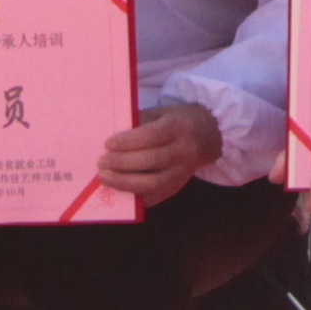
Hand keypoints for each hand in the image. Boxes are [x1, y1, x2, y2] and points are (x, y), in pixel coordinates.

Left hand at [100, 100, 224, 208]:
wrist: (209, 135)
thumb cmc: (177, 121)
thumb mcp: (161, 113)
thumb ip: (139, 123)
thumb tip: (111, 139)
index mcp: (179, 127)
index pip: (151, 136)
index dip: (128, 142)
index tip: (108, 144)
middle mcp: (184, 151)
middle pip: (151, 161)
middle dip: (122, 164)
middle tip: (101, 163)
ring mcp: (183, 172)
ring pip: (153, 183)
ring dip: (125, 183)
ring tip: (105, 178)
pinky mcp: (178, 186)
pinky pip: (155, 196)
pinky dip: (135, 196)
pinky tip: (119, 191)